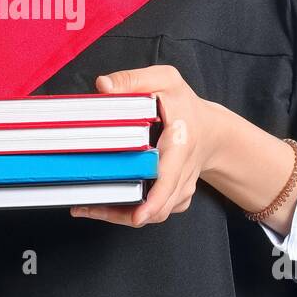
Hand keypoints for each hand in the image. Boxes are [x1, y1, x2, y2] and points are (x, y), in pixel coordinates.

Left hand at [69, 65, 229, 226]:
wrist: (211, 131)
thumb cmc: (185, 105)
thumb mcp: (166, 80)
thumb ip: (133, 80)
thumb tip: (104, 86)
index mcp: (180, 145)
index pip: (170, 179)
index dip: (154, 201)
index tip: (137, 215)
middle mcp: (183, 174)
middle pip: (157, 207)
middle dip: (121, 213)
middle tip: (86, 207)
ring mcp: (180, 190)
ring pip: (154, 214)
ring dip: (120, 216)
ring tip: (85, 207)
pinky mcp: (174, 199)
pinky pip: (154, 213)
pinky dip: (129, 213)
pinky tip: (103, 206)